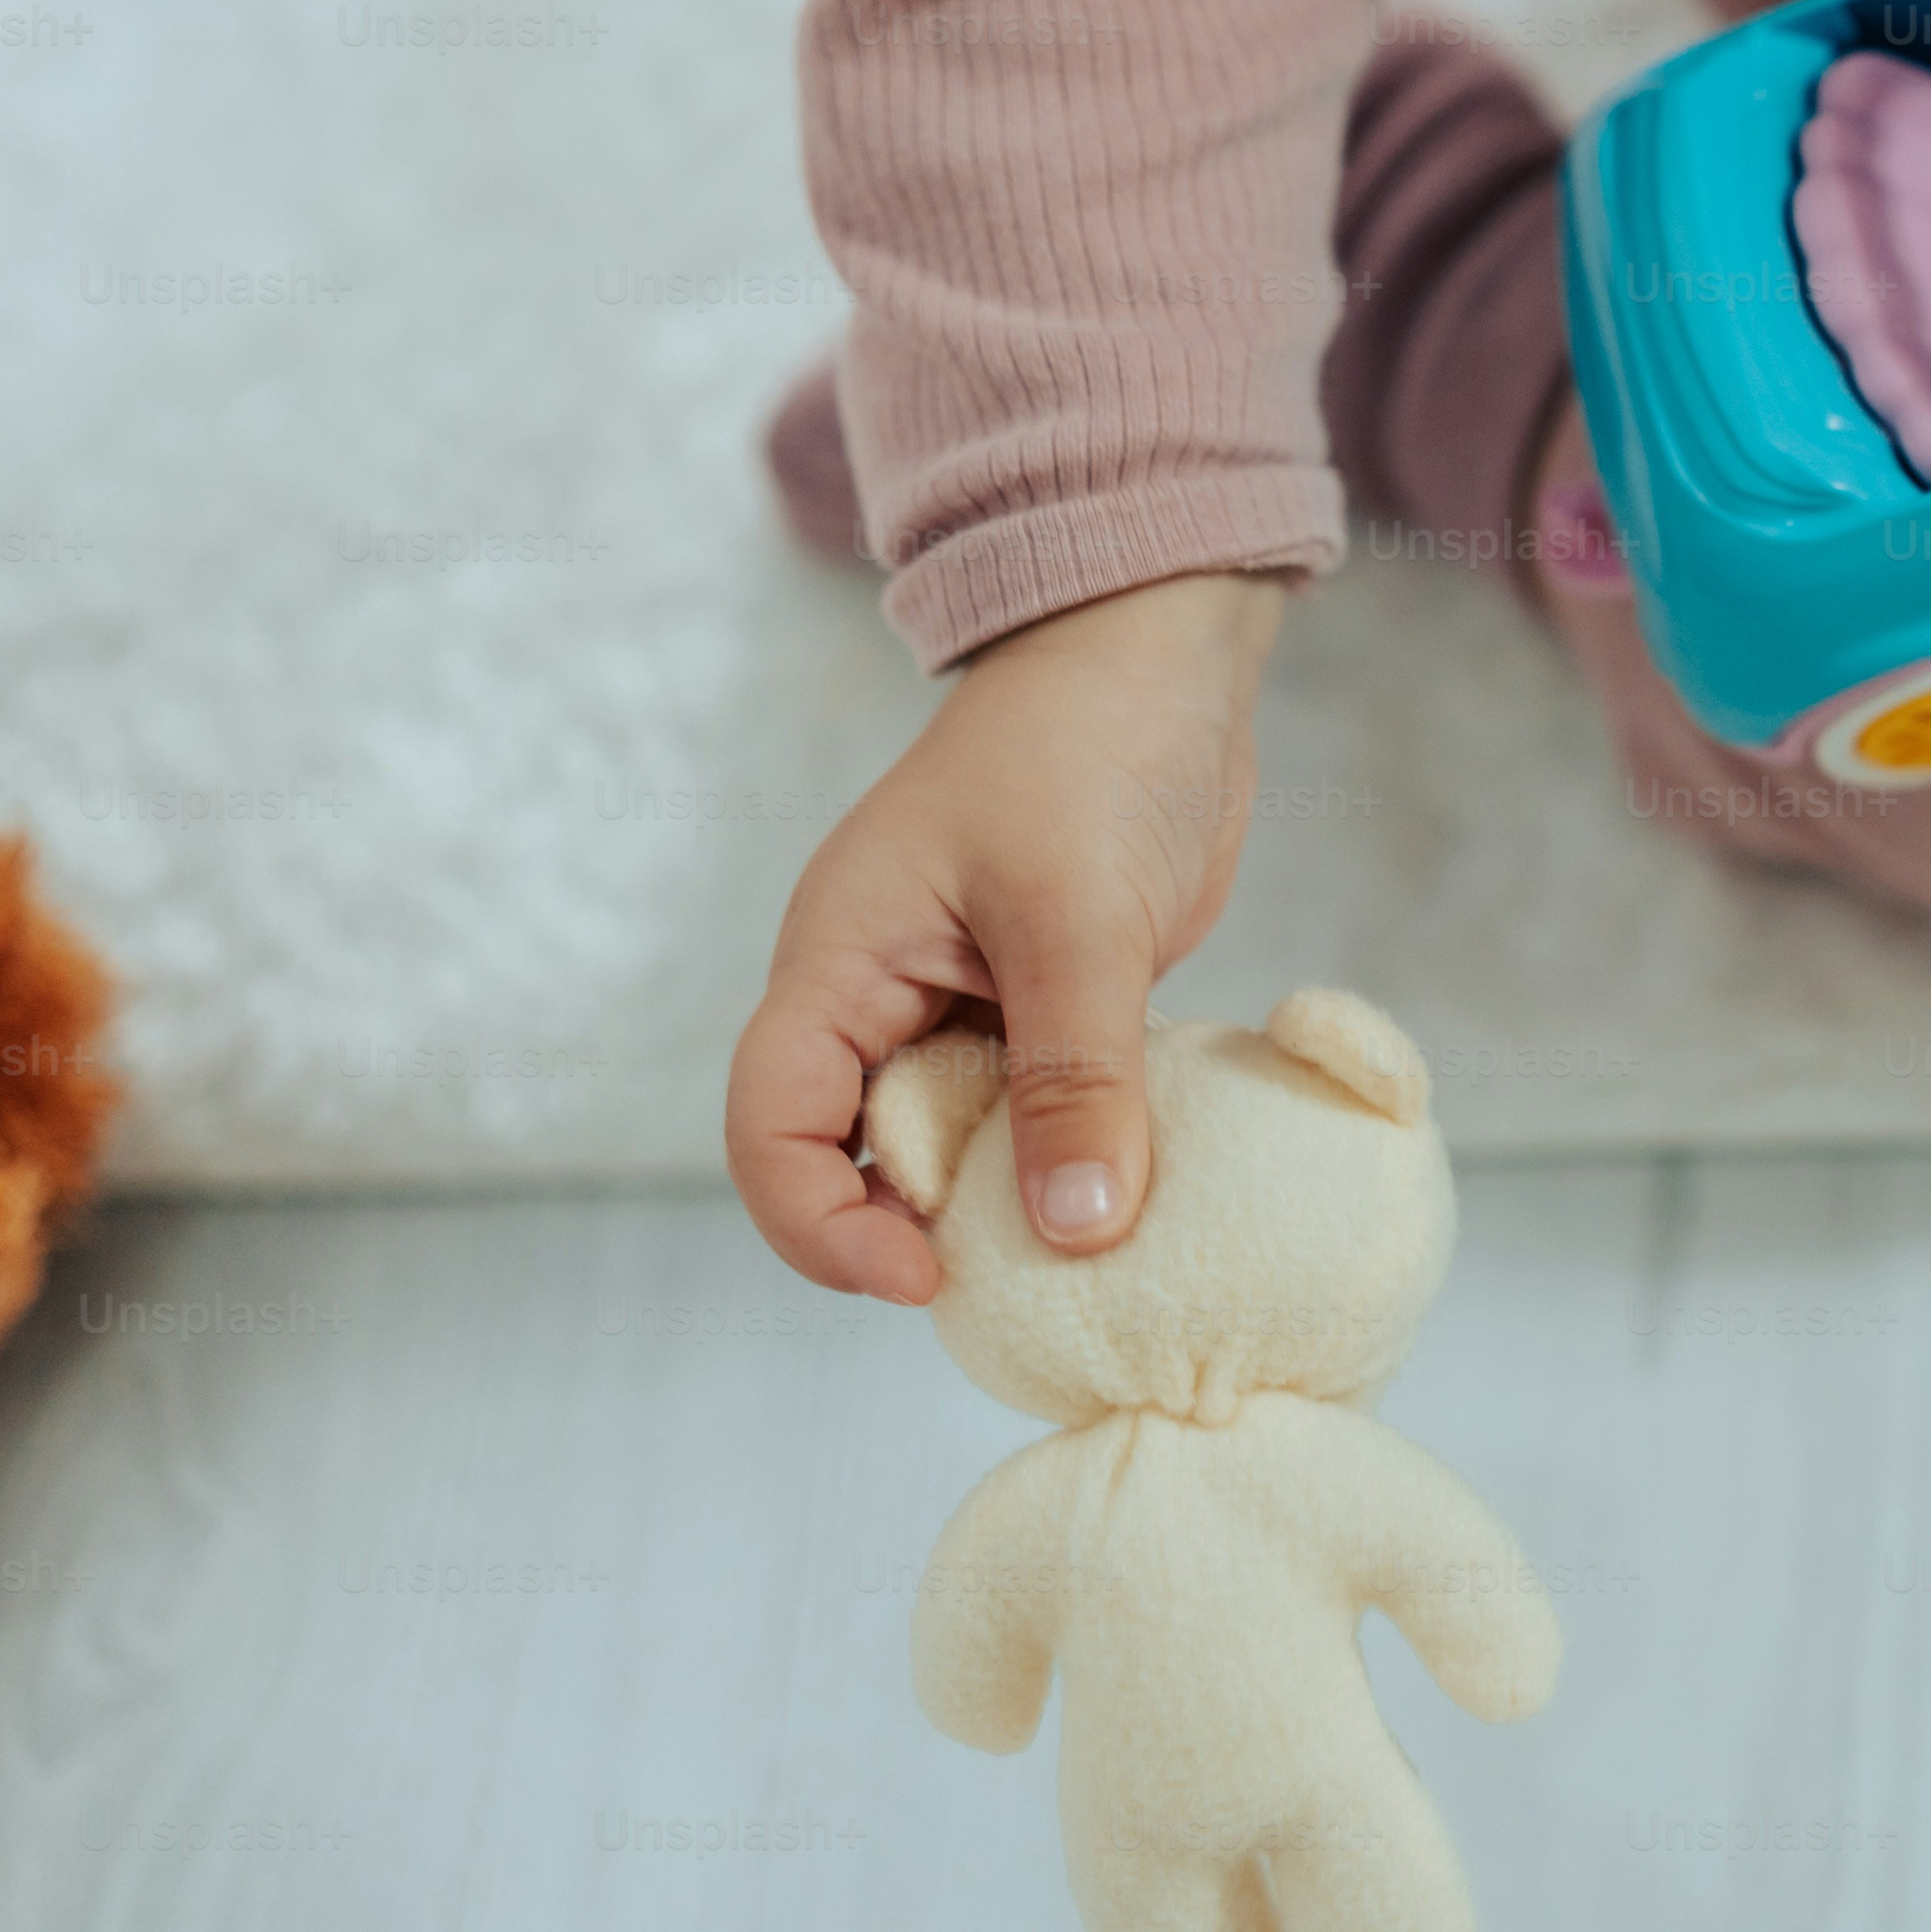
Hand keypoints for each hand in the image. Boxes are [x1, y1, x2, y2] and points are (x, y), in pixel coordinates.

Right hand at [726, 571, 1287, 1301]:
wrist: (1159, 655)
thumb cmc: (1090, 747)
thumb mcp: (1080, 920)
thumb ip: (1077, 1076)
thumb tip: (1079, 1232)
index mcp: (838, 960)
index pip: (771, 1125)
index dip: (823, 1223)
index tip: (923, 1276)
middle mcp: (879, 995)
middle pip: (854, 1155)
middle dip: (923, 1230)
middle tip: (1025, 1276)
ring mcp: (956, 1002)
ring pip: (951, 1145)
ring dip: (1004, 1201)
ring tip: (1085, 1245)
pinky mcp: (1035, 1005)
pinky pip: (1028, 1112)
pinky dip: (1065, 1156)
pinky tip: (1128, 1187)